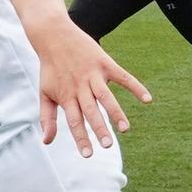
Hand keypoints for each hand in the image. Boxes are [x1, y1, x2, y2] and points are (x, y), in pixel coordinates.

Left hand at [26, 10, 146, 154]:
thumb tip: (47, 142)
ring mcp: (93, 75)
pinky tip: (147, 99)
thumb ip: (47, 118)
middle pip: (91, 111)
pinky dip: (135, 87)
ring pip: (106, 97)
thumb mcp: (44, 93)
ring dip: (116, 113)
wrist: (53, 36)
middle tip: (108, 145)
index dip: (81, 138)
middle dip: (100, 129)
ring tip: (125, 129)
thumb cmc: (50, 69)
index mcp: (66, 96)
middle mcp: (80, 87)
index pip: (74, 121)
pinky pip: (123, 77)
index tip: (88, 154)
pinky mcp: (104, 63)